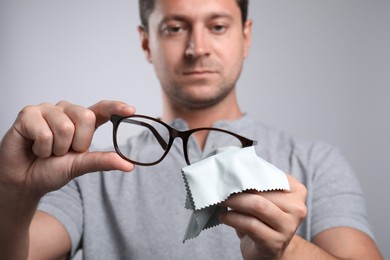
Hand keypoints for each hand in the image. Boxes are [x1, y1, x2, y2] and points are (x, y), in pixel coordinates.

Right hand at [0, 100, 134, 198]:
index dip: (116, 107)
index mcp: (83, 121)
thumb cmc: (52, 169)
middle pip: (86, 117)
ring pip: (64, 126)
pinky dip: (41, 148)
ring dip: (56, 148)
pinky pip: (44, 132)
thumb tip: (129, 165)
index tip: (131, 110)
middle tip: (63, 152)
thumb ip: (103, 161)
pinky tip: (35, 148)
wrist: (24, 180)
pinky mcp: (28, 114)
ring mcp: (48, 110)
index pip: (102, 109)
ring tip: (48, 151)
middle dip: (77, 143)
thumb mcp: (81, 165)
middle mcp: (67, 111)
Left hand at [220, 175, 306, 259]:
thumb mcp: (265, 198)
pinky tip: (224, 216)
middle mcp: (297, 208)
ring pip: (257, 206)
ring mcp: (288, 227)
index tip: (230, 174)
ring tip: (220, 201)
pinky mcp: (275, 243)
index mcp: (297, 191)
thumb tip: (232, 171)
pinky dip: (233, 218)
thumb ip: (257, 183)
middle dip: (237, 189)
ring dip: (234, 202)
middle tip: (220, 187)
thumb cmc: (264, 218)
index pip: (270, 176)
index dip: (248, 174)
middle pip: (262, 192)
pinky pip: (251, 225)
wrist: (271, 249)